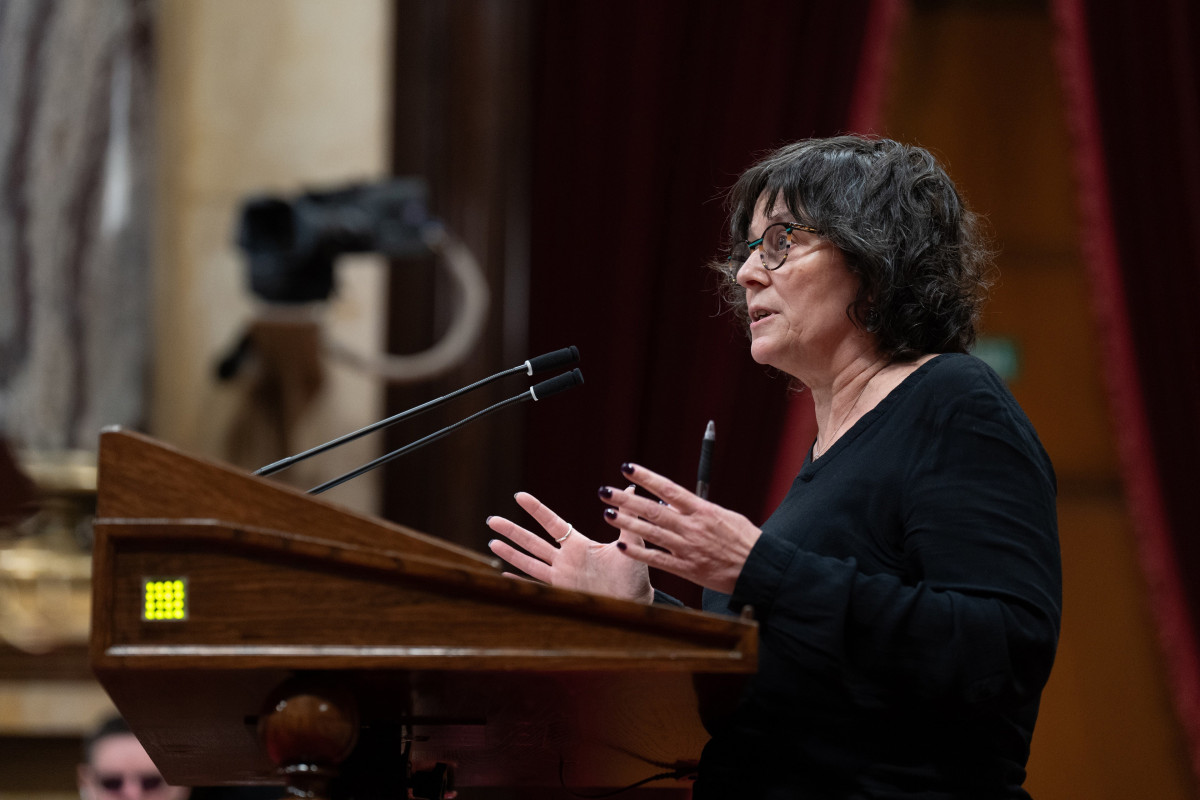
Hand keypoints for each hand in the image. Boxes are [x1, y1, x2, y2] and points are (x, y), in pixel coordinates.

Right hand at [487, 490, 653, 603]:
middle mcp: (566, 559)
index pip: (552, 524)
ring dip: (510, 553)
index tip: (519, 496)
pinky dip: (520, 582)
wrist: (636, 603)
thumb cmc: (635, 573)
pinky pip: (536, 587)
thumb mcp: (630, 543)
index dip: (536, 510)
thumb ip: (626, 518)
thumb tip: (628, 487)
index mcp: (579, 545)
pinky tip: (504, 577)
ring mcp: (562, 577)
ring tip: (491, 543)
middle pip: (533, 541)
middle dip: (512, 531)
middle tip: (491, 519)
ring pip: (529, 562)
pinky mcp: (562, 594)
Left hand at [598, 463, 760, 594]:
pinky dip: (638, 553)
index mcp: (702, 510)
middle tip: (604, 491)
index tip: (627, 469)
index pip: (668, 488)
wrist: (759, 569)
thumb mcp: (722, 516)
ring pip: (651, 533)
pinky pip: (657, 559)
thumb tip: (672, 501)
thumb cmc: (744, 540)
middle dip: (625, 499)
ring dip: (626, 523)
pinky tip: (621, 546)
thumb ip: (697, 509)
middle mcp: (692, 527)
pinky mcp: (687, 569)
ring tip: (607, 513)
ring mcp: (688, 548)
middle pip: (653, 509)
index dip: (646, 478)